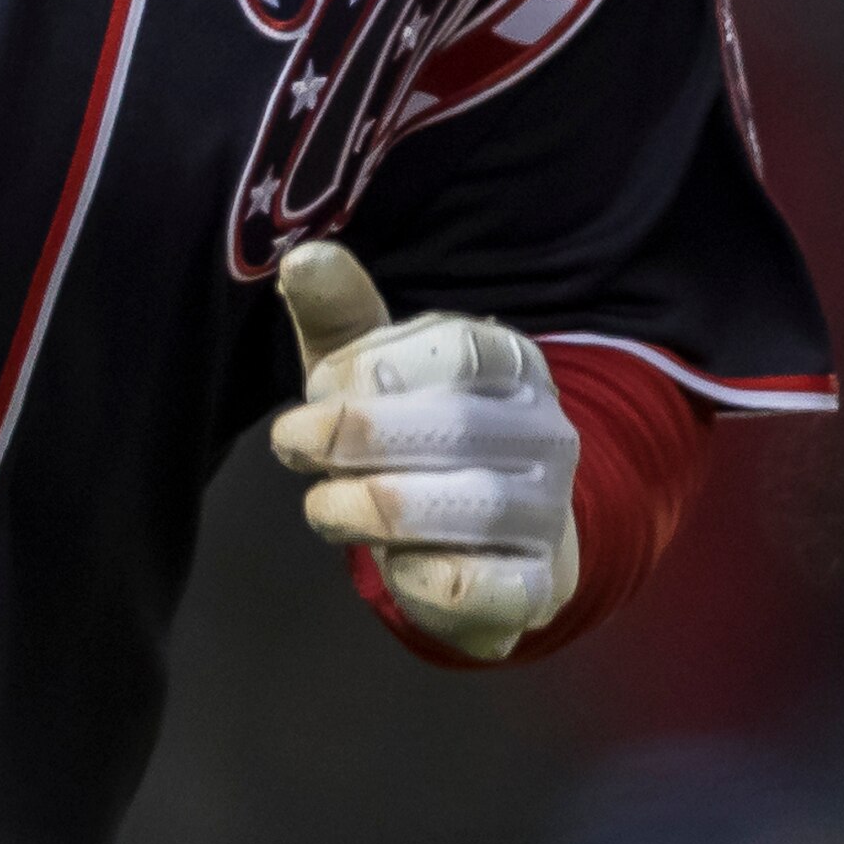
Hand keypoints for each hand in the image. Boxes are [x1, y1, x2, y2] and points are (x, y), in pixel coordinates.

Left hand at [269, 242, 580, 662]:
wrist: (482, 539)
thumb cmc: (410, 431)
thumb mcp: (369, 366)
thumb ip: (341, 314)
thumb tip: (303, 256)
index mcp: (513, 362)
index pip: (456, 349)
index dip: (371, 368)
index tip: (317, 388)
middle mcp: (548, 431)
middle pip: (456, 424)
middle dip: (355, 437)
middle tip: (293, 446)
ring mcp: (550, 510)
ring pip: (469, 505)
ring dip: (370, 507)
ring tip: (322, 504)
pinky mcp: (536, 586)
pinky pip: (476, 583)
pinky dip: (418, 576)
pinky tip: (388, 563)